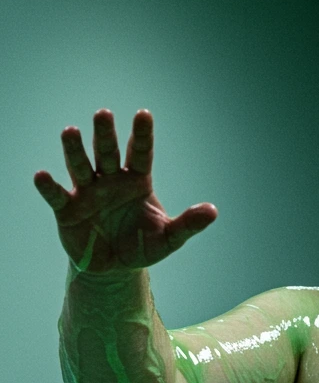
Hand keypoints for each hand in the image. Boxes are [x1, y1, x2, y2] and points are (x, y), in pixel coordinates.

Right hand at [34, 109, 216, 272]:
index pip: (140, 153)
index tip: (143, 114)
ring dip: (75, 150)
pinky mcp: (67, 210)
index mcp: (137, 181)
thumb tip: (213, 212)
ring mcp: (87, 192)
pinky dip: (49, 187)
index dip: (142, 135)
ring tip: (70, 131)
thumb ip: (188, 224)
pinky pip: (57, 195)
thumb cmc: (142, 245)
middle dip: (105, 134)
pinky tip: (41, 175)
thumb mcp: (168, 238)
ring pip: (81, 166)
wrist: (114, 269)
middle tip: (103, 113)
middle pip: (107, 152)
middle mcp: (110, 180)